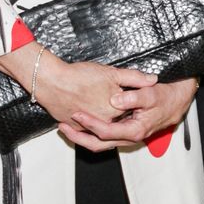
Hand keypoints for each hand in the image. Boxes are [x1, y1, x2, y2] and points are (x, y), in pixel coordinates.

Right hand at [0, 42, 158, 145]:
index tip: (137, 102)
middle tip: (121, 109)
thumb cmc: (79, 76)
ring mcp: (85, 126)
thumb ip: (134, 78)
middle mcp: (101, 122)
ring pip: (99, 130)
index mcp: (113, 111)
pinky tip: (88, 117)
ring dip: (104, 125)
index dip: (133, 108)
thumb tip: (152, 80)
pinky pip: (83, 130)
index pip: (129, 114)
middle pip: (115, 124)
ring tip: (107, 115)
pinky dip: (87, 126)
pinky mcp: (72, 125)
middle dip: (121, 118)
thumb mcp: (111, 73)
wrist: (51, 80)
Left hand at [60, 76, 198, 152]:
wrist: (176, 102)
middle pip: (98, 144)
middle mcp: (128, 138)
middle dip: (78, 137)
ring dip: (82, 136)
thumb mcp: (151, 93)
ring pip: (99, 144)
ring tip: (65, 126)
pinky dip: (90, 133)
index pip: (105, 132)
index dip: (89, 123)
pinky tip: (80, 123)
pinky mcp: (123, 133)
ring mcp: (125, 137)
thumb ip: (134, 96)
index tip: (76, 114)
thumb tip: (116, 100)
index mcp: (134, 130)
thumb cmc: (164, 97)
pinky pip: (103, 138)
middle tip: (62, 127)